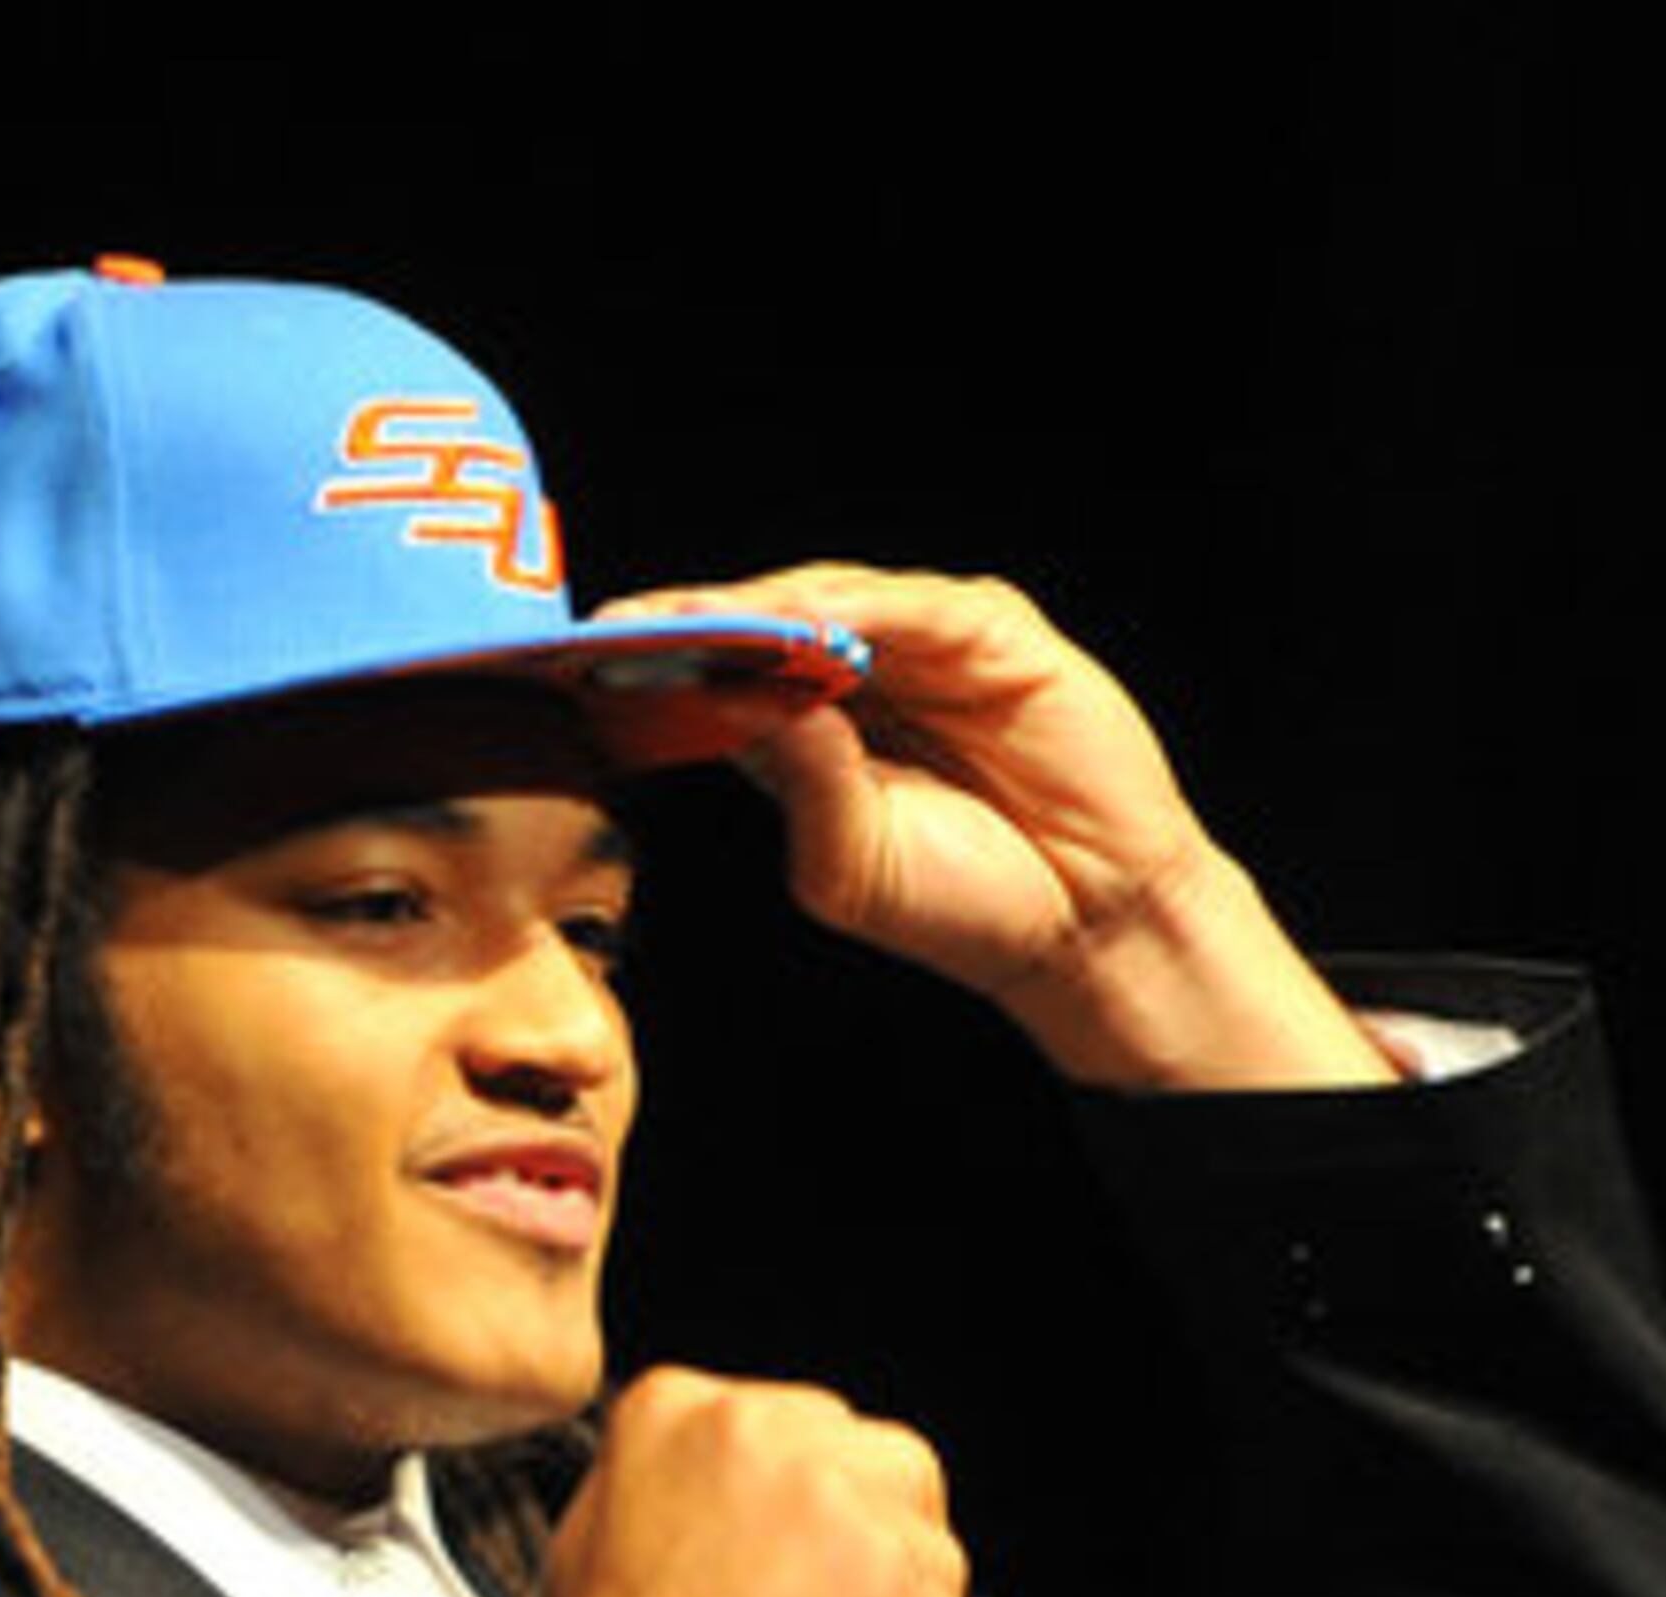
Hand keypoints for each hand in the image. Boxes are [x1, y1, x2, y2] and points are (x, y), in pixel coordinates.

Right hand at [475, 1367, 973, 1596]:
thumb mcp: (595, 1532)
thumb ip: (676, 1481)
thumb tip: (742, 1490)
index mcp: (679, 1413)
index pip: (809, 1424)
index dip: (829, 1496)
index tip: (822, 1548)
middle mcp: (755, 1437)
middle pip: (886, 1465)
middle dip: (883, 1538)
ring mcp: (828, 1503)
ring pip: (931, 1542)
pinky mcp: (887, 1580)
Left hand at [605, 564, 1395, 1090]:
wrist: (1085, 925)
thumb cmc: (966, 905)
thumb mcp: (847, 861)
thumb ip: (799, 783)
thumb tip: (752, 700)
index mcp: (812, 733)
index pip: (722, 674)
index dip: (659, 661)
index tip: (580, 661)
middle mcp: (865, 676)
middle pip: (761, 622)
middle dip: (687, 619)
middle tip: (612, 618)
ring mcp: (929, 644)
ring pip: (826, 601)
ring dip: (756, 606)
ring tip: (687, 617)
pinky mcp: (993, 633)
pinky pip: (909, 604)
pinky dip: (850, 608)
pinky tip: (797, 623)